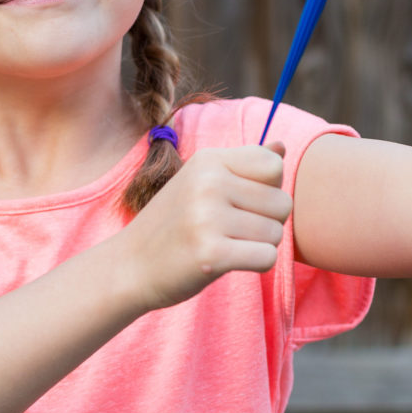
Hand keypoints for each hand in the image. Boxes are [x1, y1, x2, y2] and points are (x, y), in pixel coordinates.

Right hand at [118, 143, 291, 310]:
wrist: (129, 266)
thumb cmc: (174, 223)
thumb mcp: (201, 182)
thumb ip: (244, 163)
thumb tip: (281, 146)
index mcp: (207, 160)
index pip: (273, 165)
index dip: (268, 188)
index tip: (240, 202)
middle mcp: (208, 183)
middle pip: (281, 202)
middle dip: (267, 222)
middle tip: (232, 230)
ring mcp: (207, 218)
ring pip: (276, 233)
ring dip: (260, 245)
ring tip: (226, 244)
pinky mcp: (211, 254)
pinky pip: (267, 257)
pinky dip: (256, 264)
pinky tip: (228, 262)